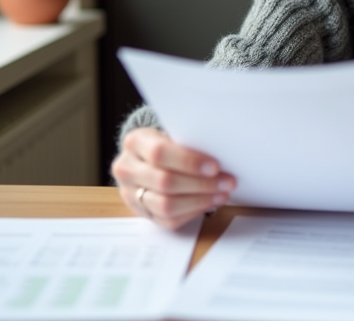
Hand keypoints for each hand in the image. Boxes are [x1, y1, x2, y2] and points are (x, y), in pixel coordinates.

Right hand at [111, 127, 236, 229]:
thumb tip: (219, 159)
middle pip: (164, 182)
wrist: (144, 157)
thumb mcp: (172, 133)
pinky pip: (168, 220)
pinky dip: (193, 212)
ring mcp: (131, 194)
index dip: (189, 162)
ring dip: (199, 201)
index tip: (215, 167)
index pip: (159, 153)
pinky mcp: (141, 213)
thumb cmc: (166, 143)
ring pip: (166, 205)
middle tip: (226, 182)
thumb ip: (189, 143)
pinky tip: (209, 203)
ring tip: (222, 195)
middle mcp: (127, 169)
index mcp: (135, 142)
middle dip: (201, 184)